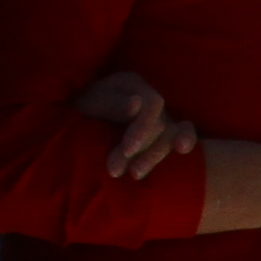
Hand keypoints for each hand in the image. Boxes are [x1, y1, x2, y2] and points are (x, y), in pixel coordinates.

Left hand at [72, 71, 195, 181]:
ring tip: (134, 174)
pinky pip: (179, 135)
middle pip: (161, 124)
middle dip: (141, 149)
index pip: (152, 104)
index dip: (143, 128)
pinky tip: (182, 150)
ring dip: (153, 157)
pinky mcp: (161, 134)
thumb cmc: (79, 107)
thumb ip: (111, 104)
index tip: (128, 149)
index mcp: (134, 85)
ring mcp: (158, 116)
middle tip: (115, 169)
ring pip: (169, 136)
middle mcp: (149, 99)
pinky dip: (184, 140)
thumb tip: (137, 104)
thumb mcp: (88, 102)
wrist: (76, 121)